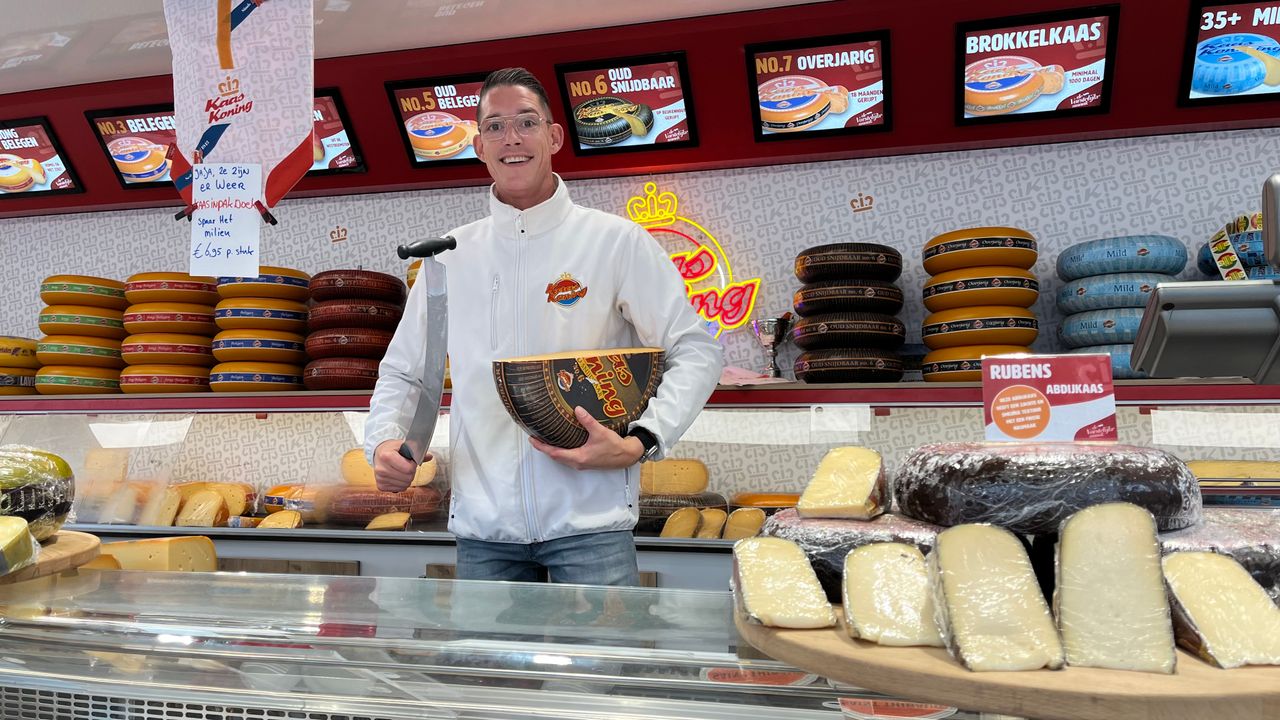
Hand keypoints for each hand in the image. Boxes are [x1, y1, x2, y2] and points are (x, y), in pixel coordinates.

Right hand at [374, 439, 430, 492]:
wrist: (379, 454)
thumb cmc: (393, 449)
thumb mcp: (404, 445)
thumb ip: (417, 451)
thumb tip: (429, 456)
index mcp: (386, 456)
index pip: (409, 469)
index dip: (413, 465)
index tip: (410, 461)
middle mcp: (381, 469)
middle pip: (408, 478)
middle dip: (411, 472)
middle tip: (406, 465)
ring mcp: (380, 479)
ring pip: (405, 485)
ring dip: (407, 479)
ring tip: (401, 470)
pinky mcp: (380, 486)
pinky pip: (399, 489)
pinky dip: (401, 484)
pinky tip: (397, 476)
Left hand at [530, 407, 645, 469]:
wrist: (626, 456)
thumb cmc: (614, 447)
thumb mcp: (600, 432)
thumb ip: (587, 421)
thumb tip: (577, 409)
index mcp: (579, 457)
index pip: (555, 453)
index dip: (542, 447)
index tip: (533, 440)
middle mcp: (578, 463)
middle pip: (556, 457)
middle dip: (544, 448)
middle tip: (535, 438)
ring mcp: (581, 464)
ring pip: (562, 458)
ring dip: (552, 450)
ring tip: (545, 440)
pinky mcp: (586, 462)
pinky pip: (568, 458)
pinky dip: (561, 451)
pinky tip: (561, 443)